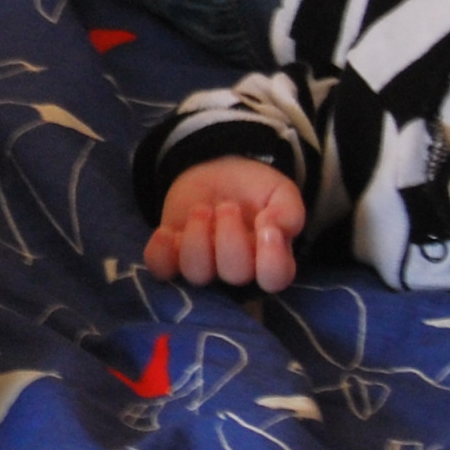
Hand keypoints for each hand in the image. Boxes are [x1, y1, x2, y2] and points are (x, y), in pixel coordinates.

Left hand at [146, 158, 302, 293]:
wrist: (219, 171)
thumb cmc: (255, 189)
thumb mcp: (281, 193)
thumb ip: (289, 212)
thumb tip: (274, 227)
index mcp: (270, 258)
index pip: (275, 278)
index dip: (272, 259)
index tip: (267, 226)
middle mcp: (237, 270)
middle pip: (235, 274)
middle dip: (230, 238)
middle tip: (228, 206)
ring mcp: (203, 266)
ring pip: (197, 273)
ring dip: (197, 240)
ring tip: (202, 210)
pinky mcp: (173, 257)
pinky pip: (162, 269)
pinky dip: (161, 254)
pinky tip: (167, 232)